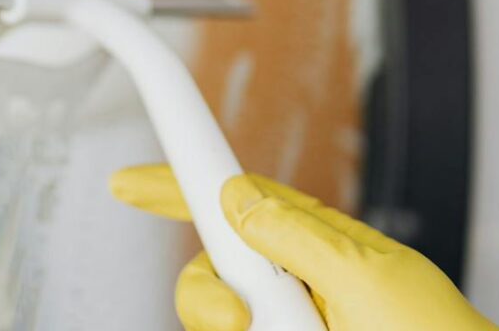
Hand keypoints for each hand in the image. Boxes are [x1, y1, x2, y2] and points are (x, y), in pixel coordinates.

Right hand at [109, 164, 498, 330]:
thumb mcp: (370, 278)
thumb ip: (299, 237)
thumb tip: (237, 200)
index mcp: (314, 246)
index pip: (231, 202)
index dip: (174, 186)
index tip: (127, 181)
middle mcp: (291, 288)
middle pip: (206, 277)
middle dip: (207, 298)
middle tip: (240, 319)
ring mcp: (284, 327)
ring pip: (212, 323)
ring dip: (234, 330)